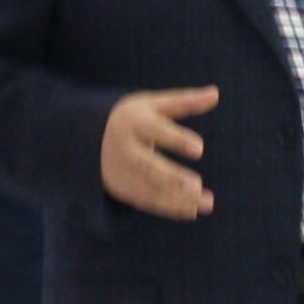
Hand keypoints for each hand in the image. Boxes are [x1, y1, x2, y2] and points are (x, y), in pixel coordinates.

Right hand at [101, 86, 217, 219]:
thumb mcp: (153, 104)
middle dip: (171, 177)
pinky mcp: (122, 189)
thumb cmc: (133, 117)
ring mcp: (121, 172)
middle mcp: (125, 149)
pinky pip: (148, 201)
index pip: (156, 131)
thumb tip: (215, 93)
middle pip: (147, 166)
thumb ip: (184, 101)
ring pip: (150, 188)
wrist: (88, 138)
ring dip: (178, 199)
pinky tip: (194, 210)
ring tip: (207, 203)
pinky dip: (170, 208)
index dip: (177, 139)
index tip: (199, 148)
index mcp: (133, 122)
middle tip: (196, 186)